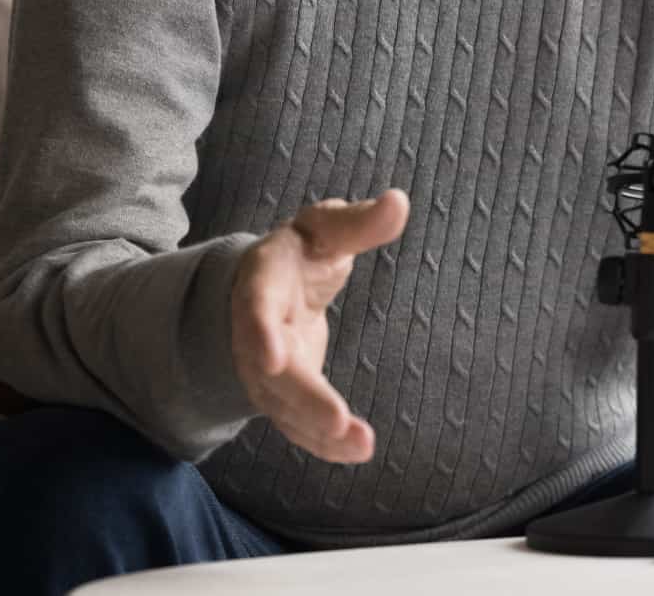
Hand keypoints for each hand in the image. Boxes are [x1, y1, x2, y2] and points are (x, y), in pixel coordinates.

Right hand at [231, 189, 408, 462]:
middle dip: (302, 399)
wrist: (268, 284)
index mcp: (262, 282)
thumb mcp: (326, 227)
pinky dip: (324, 443)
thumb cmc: (303, 249)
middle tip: (337, 422)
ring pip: (284, 408)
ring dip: (318, 432)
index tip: (271, 360)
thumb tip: (399, 202)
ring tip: (361, 444)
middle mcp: (254, 333)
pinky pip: (298, 425)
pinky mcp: (283, 395)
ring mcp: (264, 371)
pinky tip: (354, 451)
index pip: (255, 308)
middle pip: (272, 373)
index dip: (260, 333)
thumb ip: (358, 222)